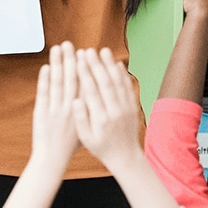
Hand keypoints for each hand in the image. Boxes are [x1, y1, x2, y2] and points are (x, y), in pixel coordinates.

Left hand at [31, 43, 80, 169]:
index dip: (85, 68)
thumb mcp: (87, 125)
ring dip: (57, 64)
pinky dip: (44, 80)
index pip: (85, 84)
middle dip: (70, 60)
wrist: (53, 159)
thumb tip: (97, 91)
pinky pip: (44, 94)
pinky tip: (46, 67)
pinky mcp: (42, 113)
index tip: (85, 53)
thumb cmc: (71, 143)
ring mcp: (55, 111)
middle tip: (70, 44)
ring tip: (57, 49)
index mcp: (82, 110)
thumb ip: (89, 108)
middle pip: (71, 79)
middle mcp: (70, 108)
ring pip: (57, 83)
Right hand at [73, 48, 142, 169]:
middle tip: (88, 51)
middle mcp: (115, 111)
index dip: (84, 74)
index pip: (91, 91)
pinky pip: (128, 87)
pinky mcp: (132, 106)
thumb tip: (75, 100)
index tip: (78, 61)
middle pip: (105, 83)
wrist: (125, 156)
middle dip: (96, 65)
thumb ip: (80, 119)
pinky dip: (123, 74)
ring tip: (103, 51)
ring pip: (118, 82)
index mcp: (101, 119)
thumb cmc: (101, 147)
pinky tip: (117, 64)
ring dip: (110, 65)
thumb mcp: (85, 138)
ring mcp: (126, 108)